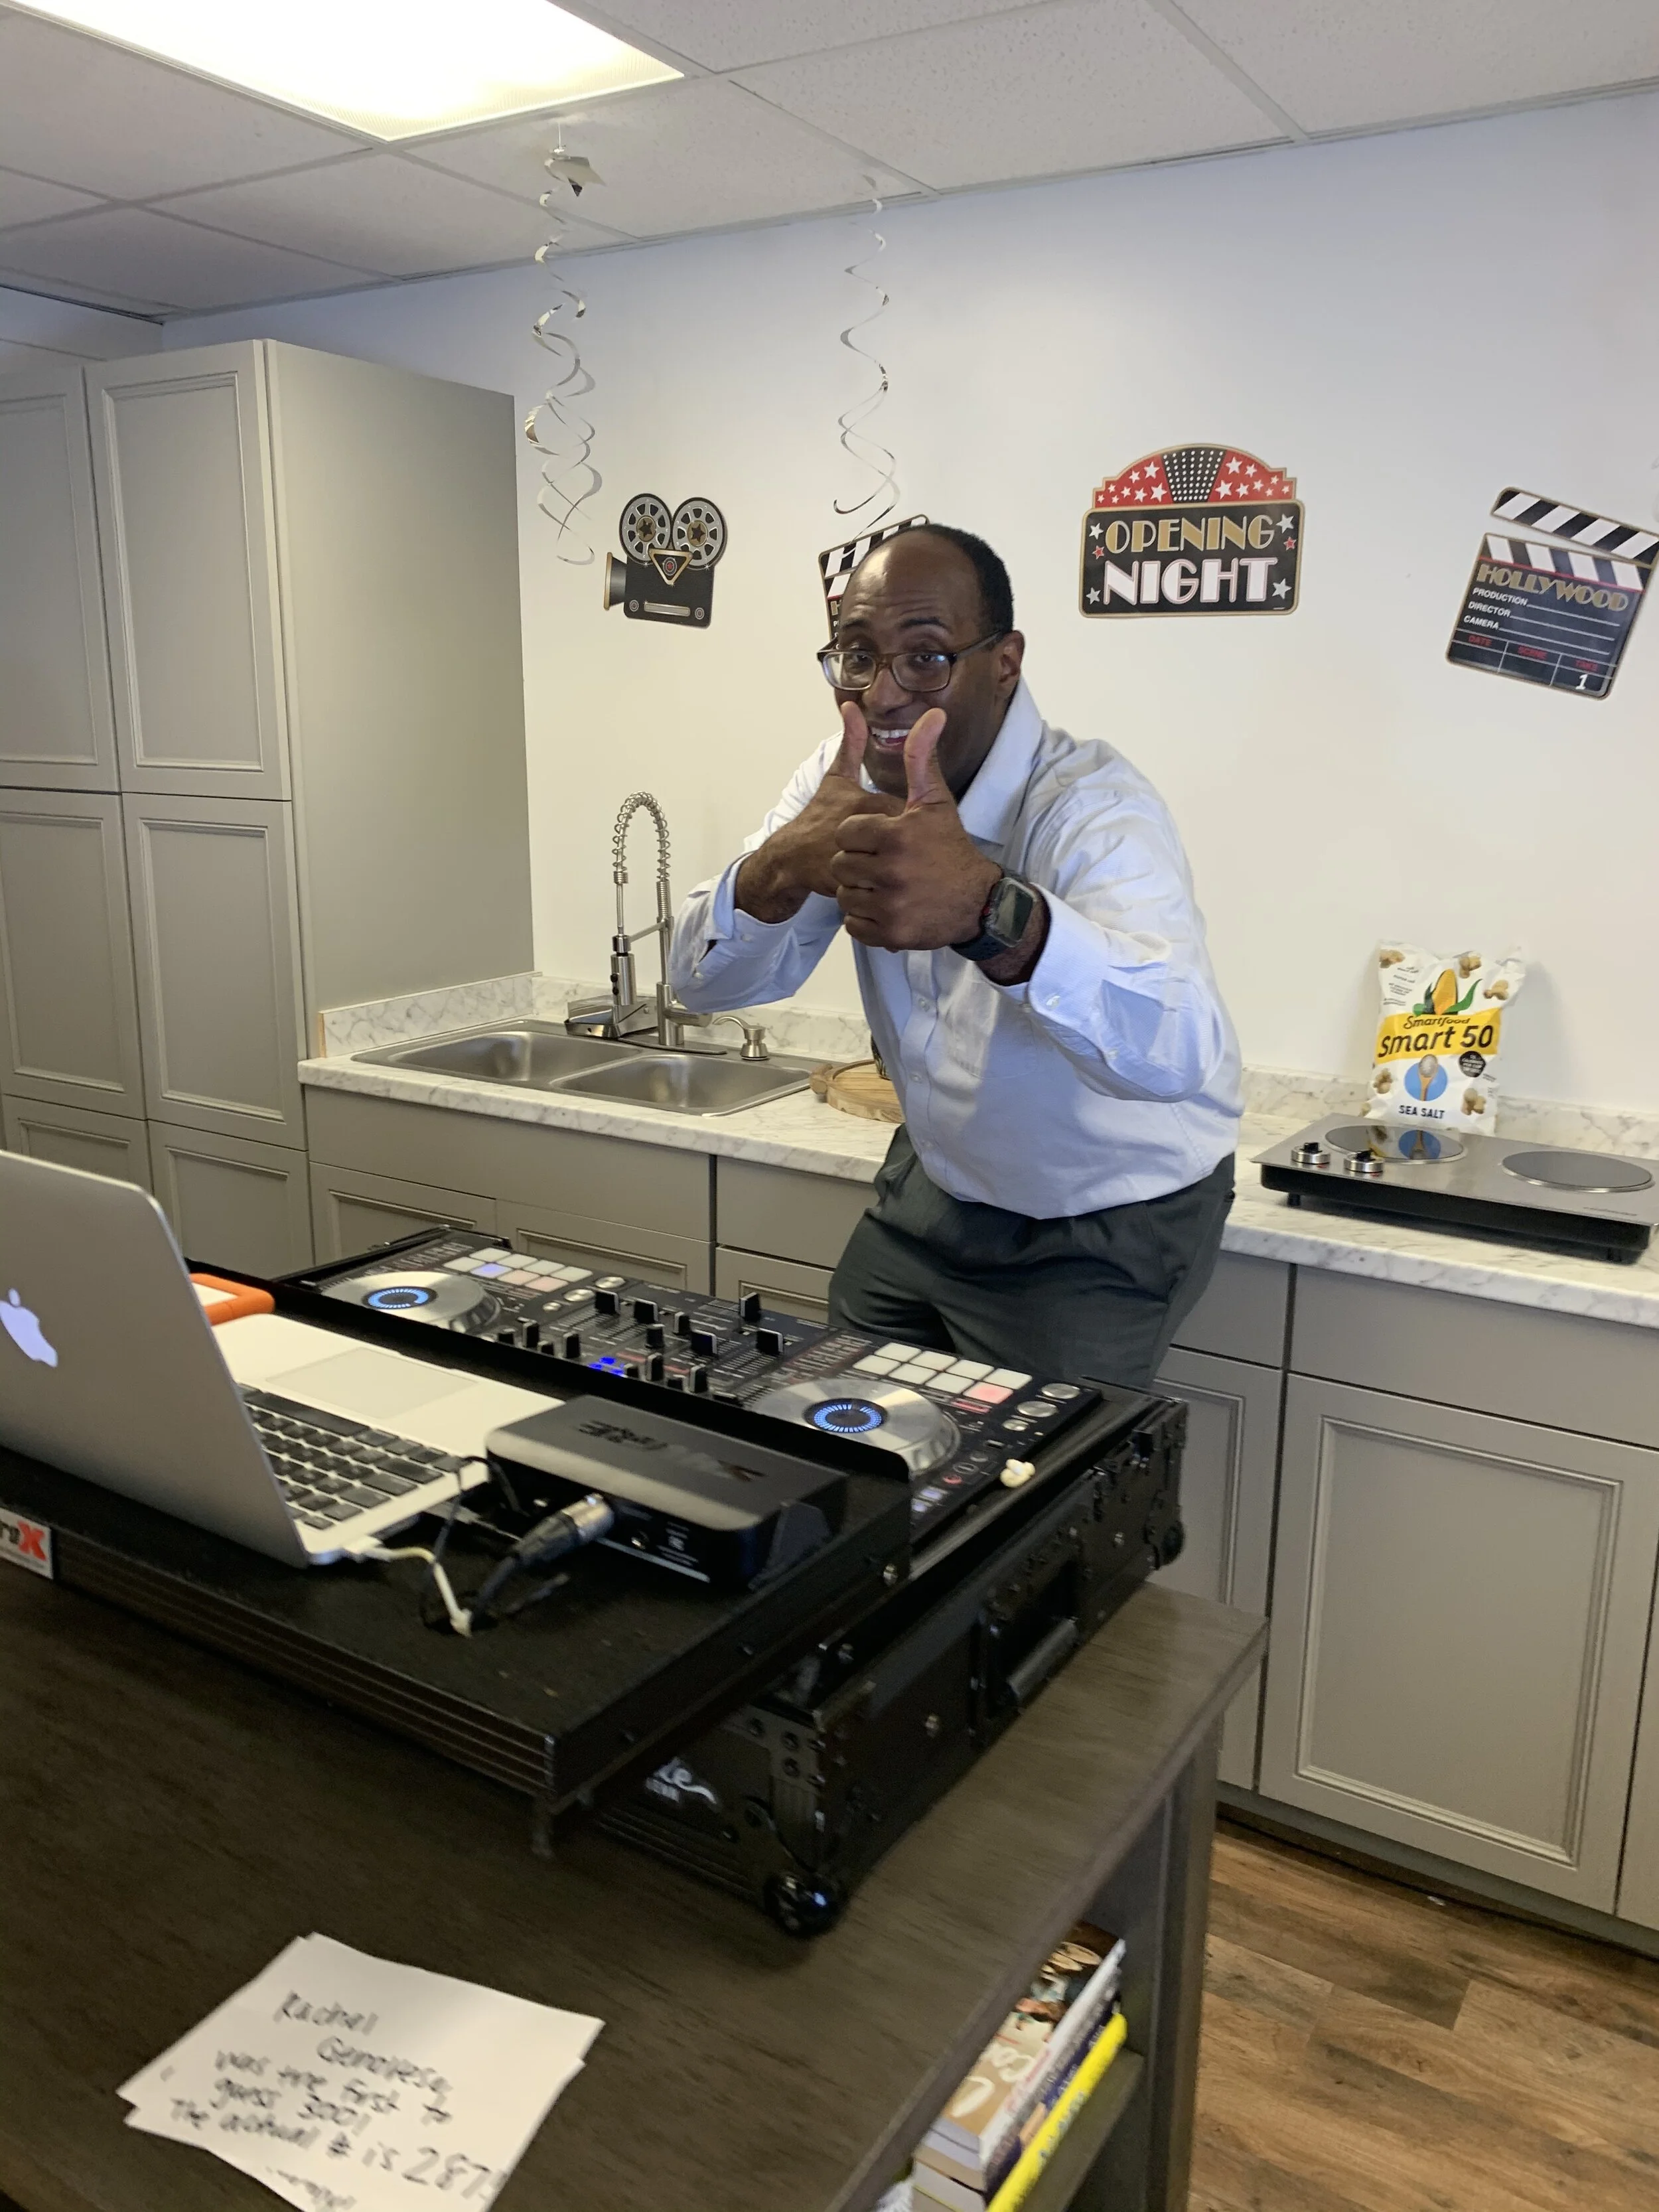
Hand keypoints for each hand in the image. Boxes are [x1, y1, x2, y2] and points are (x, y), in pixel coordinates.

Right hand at [735, 703, 902, 922]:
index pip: (910, 818)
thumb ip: (852, 743)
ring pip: (895, 869)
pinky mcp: (846, 885)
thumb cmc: (817, 817)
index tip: (899, 835)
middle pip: (906, 844)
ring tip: (886, 872)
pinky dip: (884, 893)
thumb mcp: (836, 779)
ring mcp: (855, 859)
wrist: (789, 858)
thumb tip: (852, 705)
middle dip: (906, 852)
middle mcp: (863, 831)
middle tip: (898, 857)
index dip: (908, 830)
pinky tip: (880, 889)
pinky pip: (880, 891)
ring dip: (895, 874)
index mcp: (867, 804)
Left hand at [832, 710, 1001, 951]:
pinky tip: (887, 908)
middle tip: (882, 866)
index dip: (858, 837)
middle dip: (857, 865)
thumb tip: (931, 713)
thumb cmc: (950, 847)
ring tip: (885, 887)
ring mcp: (892, 905)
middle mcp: (893, 871)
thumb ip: (921, 758)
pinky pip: (854, 925)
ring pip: (845, 897)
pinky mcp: (892, 934)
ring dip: (860, 893)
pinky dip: (865, 920)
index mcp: (897, 835)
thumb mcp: (936, 801)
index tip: (878, 841)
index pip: (846, 834)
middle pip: (842, 866)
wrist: (978, 901)